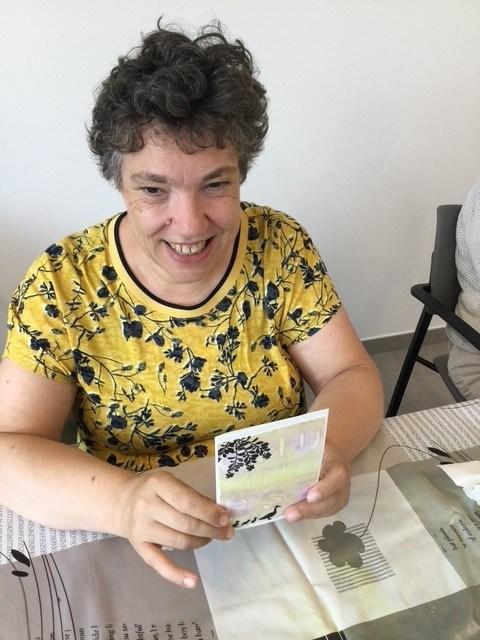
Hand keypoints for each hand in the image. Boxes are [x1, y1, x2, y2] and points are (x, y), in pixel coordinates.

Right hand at [115, 469, 233, 587]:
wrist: (122, 501)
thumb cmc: (154, 491)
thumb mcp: (171, 483)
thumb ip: (193, 496)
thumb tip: (221, 514)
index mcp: (158, 483)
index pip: (187, 501)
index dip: (208, 512)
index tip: (225, 519)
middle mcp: (147, 505)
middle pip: (185, 523)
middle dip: (211, 529)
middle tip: (226, 532)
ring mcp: (141, 528)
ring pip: (178, 541)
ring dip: (201, 542)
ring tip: (211, 538)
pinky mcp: (139, 547)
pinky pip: (159, 564)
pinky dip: (176, 575)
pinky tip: (193, 581)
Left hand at [283, 442, 350, 521]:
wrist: (330, 456)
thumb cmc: (319, 450)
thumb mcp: (313, 444)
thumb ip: (301, 448)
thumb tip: (277, 449)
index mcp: (338, 466)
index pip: (336, 479)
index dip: (324, 489)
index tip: (309, 496)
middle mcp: (342, 484)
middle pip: (330, 500)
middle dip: (309, 509)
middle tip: (291, 513)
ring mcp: (339, 496)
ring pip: (326, 510)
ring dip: (306, 514)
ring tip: (289, 515)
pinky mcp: (334, 505)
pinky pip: (322, 513)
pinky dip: (308, 515)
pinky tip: (295, 514)